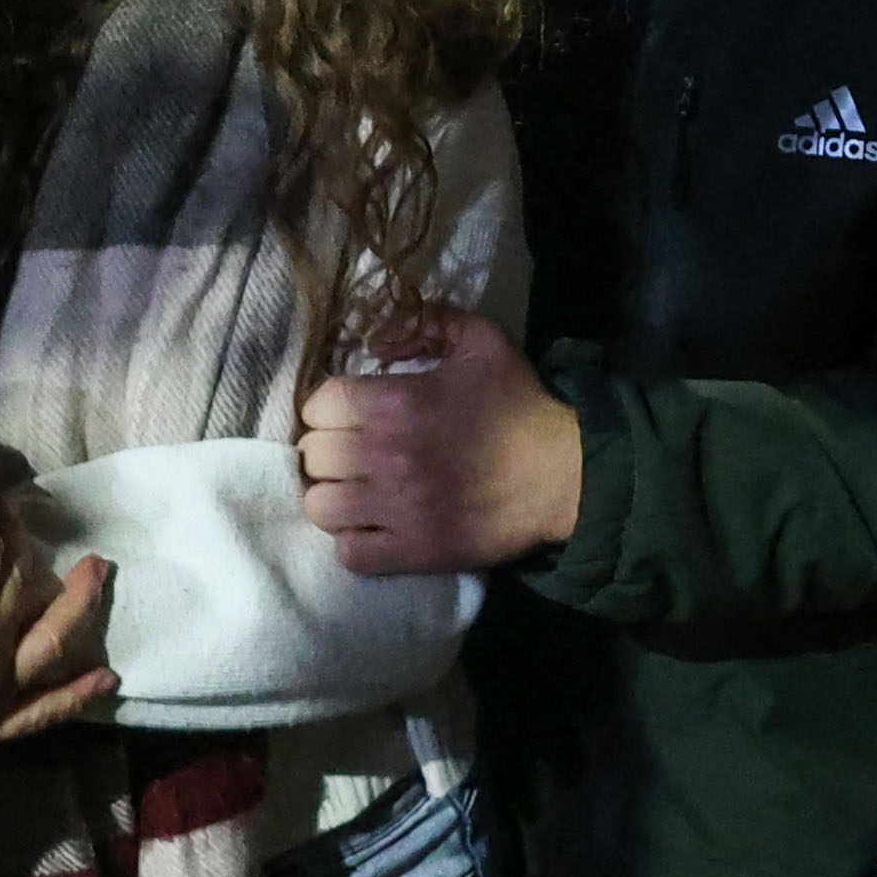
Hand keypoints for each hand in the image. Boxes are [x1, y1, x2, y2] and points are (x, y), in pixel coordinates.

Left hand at [295, 311, 583, 576]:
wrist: (563, 474)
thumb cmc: (518, 405)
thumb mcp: (480, 340)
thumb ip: (425, 322)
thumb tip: (371, 339)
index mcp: (396, 402)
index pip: (318, 404)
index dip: (326, 408)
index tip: (344, 415)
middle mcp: (386, 455)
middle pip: (314, 455)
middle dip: (328, 451)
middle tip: (350, 454)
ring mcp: (397, 508)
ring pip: (320, 505)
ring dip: (333, 497)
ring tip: (354, 492)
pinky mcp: (414, 551)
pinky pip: (349, 554)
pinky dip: (352, 542)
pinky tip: (371, 527)